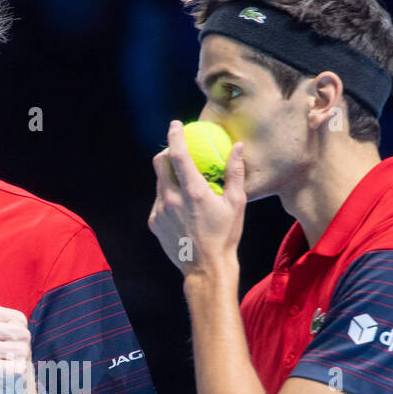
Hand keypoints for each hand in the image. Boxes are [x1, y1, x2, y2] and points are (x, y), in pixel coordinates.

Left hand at [148, 119, 245, 276]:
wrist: (205, 268)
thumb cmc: (225, 236)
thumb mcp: (236, 204)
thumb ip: (235, 172)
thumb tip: (238, 147)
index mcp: (193, 191)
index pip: (178, 154)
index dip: (175, 135)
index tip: (176, 124)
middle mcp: (172, 199)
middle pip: (159, 164)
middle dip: (166, 152)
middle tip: (177, 152)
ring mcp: (160, 211)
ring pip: (158, 182)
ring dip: (167, 176)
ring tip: (182, 182)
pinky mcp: (155, 223)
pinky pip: (158, 201)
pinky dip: (167, 196)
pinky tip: (180, 204)